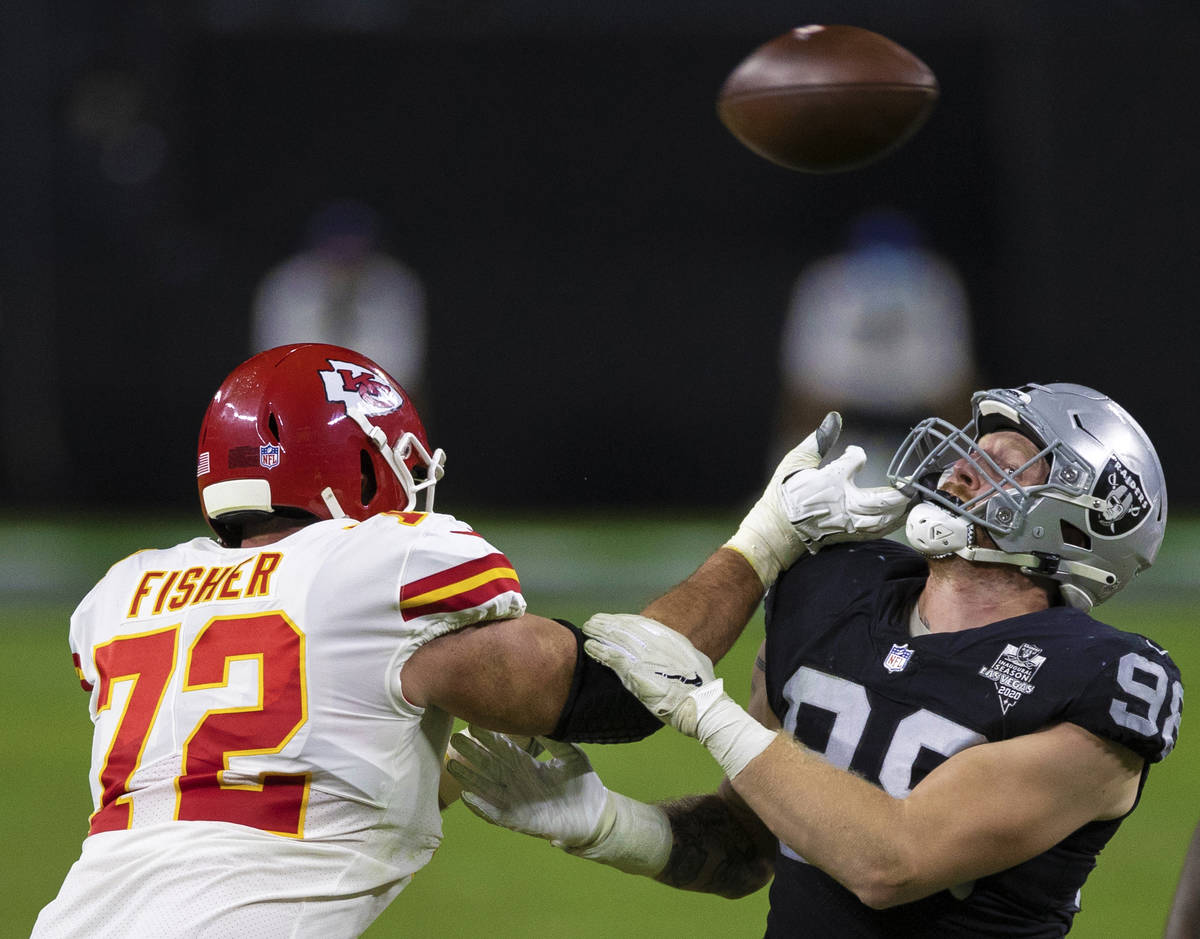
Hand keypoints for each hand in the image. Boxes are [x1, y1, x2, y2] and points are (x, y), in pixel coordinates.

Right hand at [447, 726, 608, 846]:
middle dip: (471, 752)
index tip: (475, 721)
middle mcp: (516, 781)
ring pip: (485, 787)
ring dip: (468, 777)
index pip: (503, 747)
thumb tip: (542, 713)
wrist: (595, 815)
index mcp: (527, 764)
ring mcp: (515, 801)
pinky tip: (466, 795)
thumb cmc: (583, 783)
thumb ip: (555, 738)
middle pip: (488, 764)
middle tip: (454, 737)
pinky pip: (493, 813)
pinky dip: (479, 806)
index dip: (489, 736)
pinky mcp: (517, 821)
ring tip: (450, 763)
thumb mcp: (570, 754)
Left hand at [582, 613, 776, 778]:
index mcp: (669, 638)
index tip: (612, 619)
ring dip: (599, 633)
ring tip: (587, 629)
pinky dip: (599, 651)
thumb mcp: (694, 660)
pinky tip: (589, 647)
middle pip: (624, 628)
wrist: (700, 704)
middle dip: (607, 624)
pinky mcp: (635, 671)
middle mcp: (655, 642)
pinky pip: (611, 657)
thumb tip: (676, 654)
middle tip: (593, 621)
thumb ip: (679, 653)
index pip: (640, 624)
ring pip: (615, 638)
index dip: (623, 620)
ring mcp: (644, 655)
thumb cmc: (701, 688)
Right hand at [725, 412, 909, 585]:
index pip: (855, 460)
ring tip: (913, 501)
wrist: (774, 530)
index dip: (856, 455)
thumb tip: (834, 417)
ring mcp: (847, 523)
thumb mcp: (796, 461)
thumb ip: (819, 439)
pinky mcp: (848, 536)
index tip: (853, 453)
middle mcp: (843, 504)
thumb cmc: (784, 494)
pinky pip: (877, 532)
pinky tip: (899, 517)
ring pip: (884, 520)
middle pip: (883, 501)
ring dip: (901, 510)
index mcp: (830, 481)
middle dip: (902, 494)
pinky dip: (891, 523)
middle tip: (915, 485)